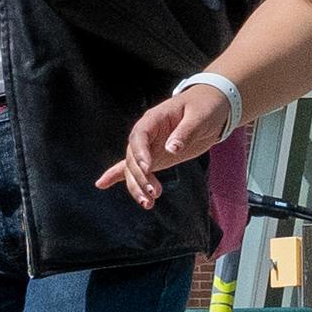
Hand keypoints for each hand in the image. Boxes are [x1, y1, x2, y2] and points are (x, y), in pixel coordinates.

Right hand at [102, 82, 234, 202]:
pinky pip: (132, 166)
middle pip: (133, 156)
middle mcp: (147, 133)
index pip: (139, 136)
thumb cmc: (205, 107)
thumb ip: (185, 132)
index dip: (140, 152)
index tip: (147, 168)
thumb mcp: (199, 117)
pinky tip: (101, 184)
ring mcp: (149, 146)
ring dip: (137, 185)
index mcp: (155, 119)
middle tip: (154, 193)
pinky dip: (116, 175)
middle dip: (140, 176)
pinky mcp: (154, 157)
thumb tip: (172, 148)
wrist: (210, 107)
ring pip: (133, 167)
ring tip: (148, 204)